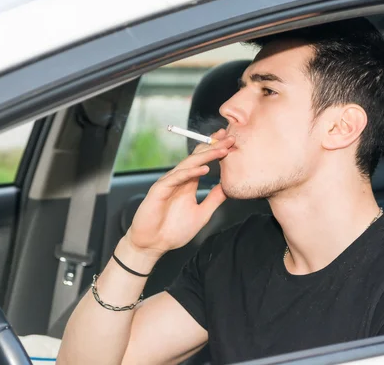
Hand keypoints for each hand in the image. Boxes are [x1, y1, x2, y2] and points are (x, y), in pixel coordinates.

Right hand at [127, 129, 232, 255]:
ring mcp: (169, 183)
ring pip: (188, 164)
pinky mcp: (159, 190)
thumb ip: (213, 199)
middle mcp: (179, 180)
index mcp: (188, 183)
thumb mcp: (201, 214)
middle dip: (213, 147)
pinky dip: (190, 172)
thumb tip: (228, 187)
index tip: (230, 142)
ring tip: (221, 149)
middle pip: (197, 158)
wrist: (153, 245)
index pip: (203, 162)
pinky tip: (204, 169)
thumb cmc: (173, 231)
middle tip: (229, 137)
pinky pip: (176, 178)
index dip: (215, 151)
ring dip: (206, 156)